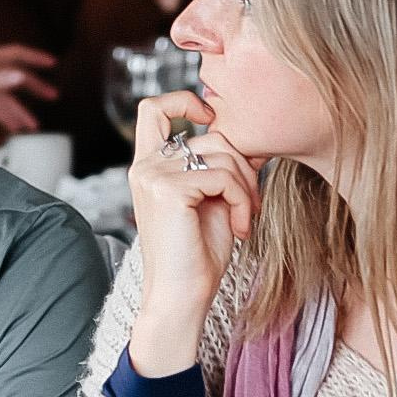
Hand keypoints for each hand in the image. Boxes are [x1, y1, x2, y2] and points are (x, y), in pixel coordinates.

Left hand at [0, 43, 58, 133]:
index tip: (53, 63)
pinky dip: (4, 117)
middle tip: (53, 96)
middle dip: (34, 87)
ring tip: (34, 126)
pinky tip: (14, 128)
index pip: (17, 54)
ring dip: (20, 110)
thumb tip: (22, 77)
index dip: (35, 57)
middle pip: (15, 77)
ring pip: (5, 97)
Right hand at [124, 90, 261, 376]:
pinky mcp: (169, 190)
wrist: (183, 295)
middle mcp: (145, 166)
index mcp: (148, 166)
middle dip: (246, 166)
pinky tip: (241, 228)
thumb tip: (251, 140)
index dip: (184, 100)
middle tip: (251, 201)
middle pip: (213, 136)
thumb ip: (219, 166)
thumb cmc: (199, 253)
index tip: (210, 117)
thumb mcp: (212, 199)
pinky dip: (244, 202)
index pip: (153, 109)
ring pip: (225, 156)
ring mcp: (153, 176)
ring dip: (248, 188)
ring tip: (247, 218)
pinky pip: (224, 177)